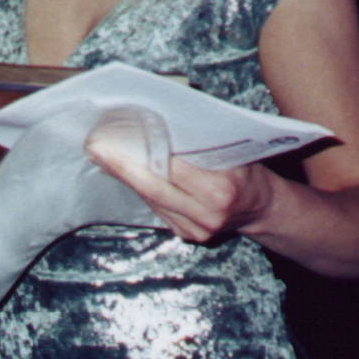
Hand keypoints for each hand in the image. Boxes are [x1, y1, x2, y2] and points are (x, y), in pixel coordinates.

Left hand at [85, 139, 276, 244]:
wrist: (262, 209)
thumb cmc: (248, 172)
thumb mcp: (234, 151)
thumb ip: (201, 142)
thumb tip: (160, 122)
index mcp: (221, 189)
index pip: (174, 167)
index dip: (145, 151)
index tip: (120, 136)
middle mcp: (207, 214)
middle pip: (154, 187)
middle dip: (122, 167)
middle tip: (96, 148)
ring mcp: (196, 230)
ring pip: (152, 200)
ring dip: (126, 177)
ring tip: (104, 156)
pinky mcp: (186, 236)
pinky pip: (157, 209)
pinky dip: (142, 190)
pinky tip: (126, 174)